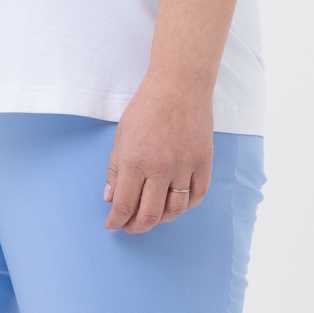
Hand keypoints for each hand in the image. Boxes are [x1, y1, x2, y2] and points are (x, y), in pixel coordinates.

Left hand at [103, 74, 213, 233]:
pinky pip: (196, 197)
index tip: (112, 224)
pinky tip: (175, 204)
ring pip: (174, 210)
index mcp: (134, 161)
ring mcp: (184, 167)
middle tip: (130, 226)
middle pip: (149, 215)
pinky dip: (185, 206)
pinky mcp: (203, 163)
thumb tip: (110, 198)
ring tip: (152, 217)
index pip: (124, 205)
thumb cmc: (146, 106)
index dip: (116, 220)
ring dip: (160, 220)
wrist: (179, 86)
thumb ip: (114, 168)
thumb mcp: (121, 135)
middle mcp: (160, 168)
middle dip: (136, 226)